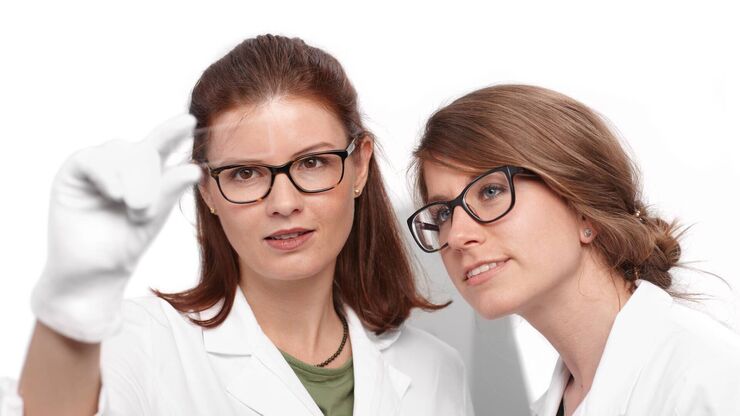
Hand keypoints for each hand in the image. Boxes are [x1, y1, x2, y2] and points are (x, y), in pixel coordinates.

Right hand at [31, 115, 201, 342]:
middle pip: (143, 149)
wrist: (95, 272)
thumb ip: (169, 190)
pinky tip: (115, 193)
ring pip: (120, 151)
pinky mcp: (74, 173)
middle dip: (150, 178)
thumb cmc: (125, 244)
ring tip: (133, 209)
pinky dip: (107, 174)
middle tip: (145, 209)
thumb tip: (193, 167)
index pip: (162, 145)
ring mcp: (98, 166)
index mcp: (147, 172)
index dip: (173, 131)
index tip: (189, 120)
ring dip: (131, 179)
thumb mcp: (154, 216)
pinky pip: (91, 159)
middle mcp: (123, 164)